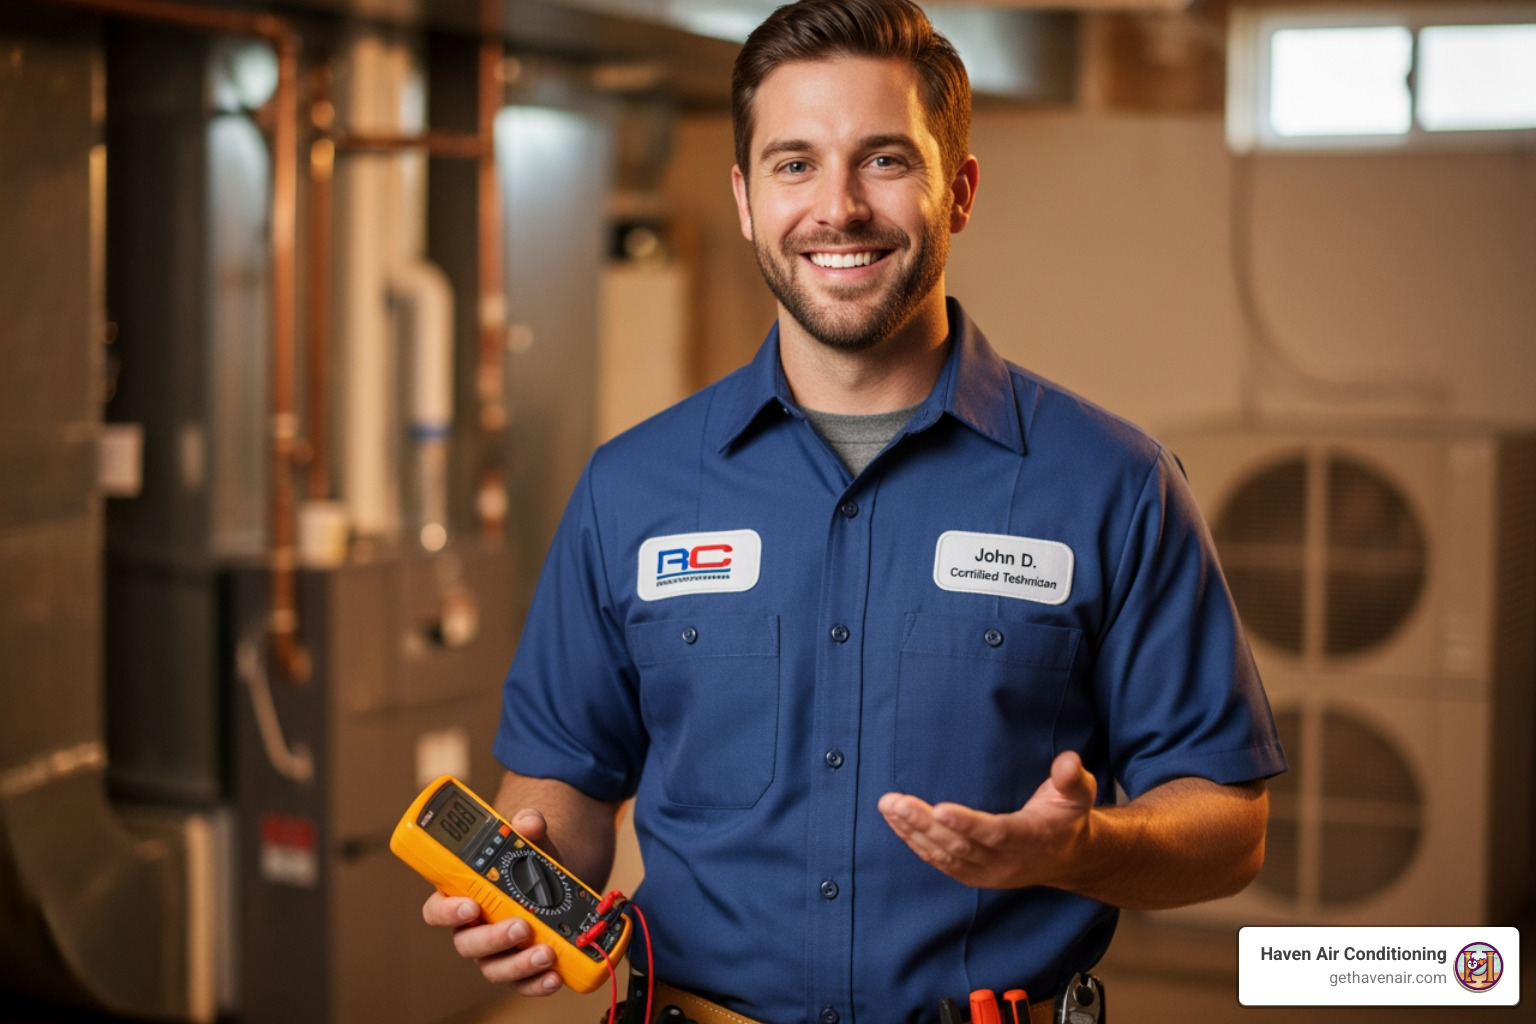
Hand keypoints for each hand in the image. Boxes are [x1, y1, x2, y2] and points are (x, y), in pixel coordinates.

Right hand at [420, 808, 567, 996]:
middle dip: (493, 938)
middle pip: (467, 943)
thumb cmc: (528, 863)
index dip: (446, 912)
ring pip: (494, 968)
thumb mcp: (529, 841)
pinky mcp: (519, 969)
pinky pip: (521, 984)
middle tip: (521, 925)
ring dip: (518, 964)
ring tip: (545, 952)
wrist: (558, 883)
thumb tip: (530, 822)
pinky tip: (554, 975)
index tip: (469, 906)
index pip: (437, 909)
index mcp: (462, 896)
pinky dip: (537, 984)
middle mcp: (473, 929)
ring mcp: (495, 952)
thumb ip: (526, 827)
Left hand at [877, 751, 1096, 889]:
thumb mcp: (1079, 795)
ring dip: (913, 833)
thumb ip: (1073, 777)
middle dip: (925, 824)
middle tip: (896, 802)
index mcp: (1032, 838)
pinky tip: (897, 824)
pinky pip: (940, 862)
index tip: (939, 808)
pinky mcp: (973, 875)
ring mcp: (988, 872)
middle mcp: (1007, 861)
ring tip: (889, 808)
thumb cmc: (1067, 817)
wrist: (1067, 858)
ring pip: (945, 856)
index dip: (968, 824)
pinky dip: (916, 844)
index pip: (996, 833)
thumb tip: (1069, 761)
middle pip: (960, 846)